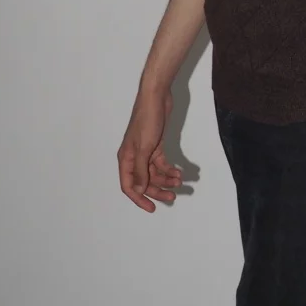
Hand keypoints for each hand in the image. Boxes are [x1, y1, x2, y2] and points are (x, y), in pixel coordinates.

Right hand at [117, 87, 182, 211]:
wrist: (157, 97)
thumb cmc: (147, 120)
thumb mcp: (144, 148)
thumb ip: (140, 170)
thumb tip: (137, 191)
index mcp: (125, 159)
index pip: (128, 186)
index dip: (139, 199)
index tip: (152, 209)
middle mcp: (133, 157)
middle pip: (144, 181)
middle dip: (157, 190)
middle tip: (173, 197)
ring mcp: (145, 151)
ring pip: (154, 173)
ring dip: (166, 179)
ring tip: (179, 182)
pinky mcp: (155, 145)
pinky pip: (161, 163)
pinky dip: (169, 169)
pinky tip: (179, 172)